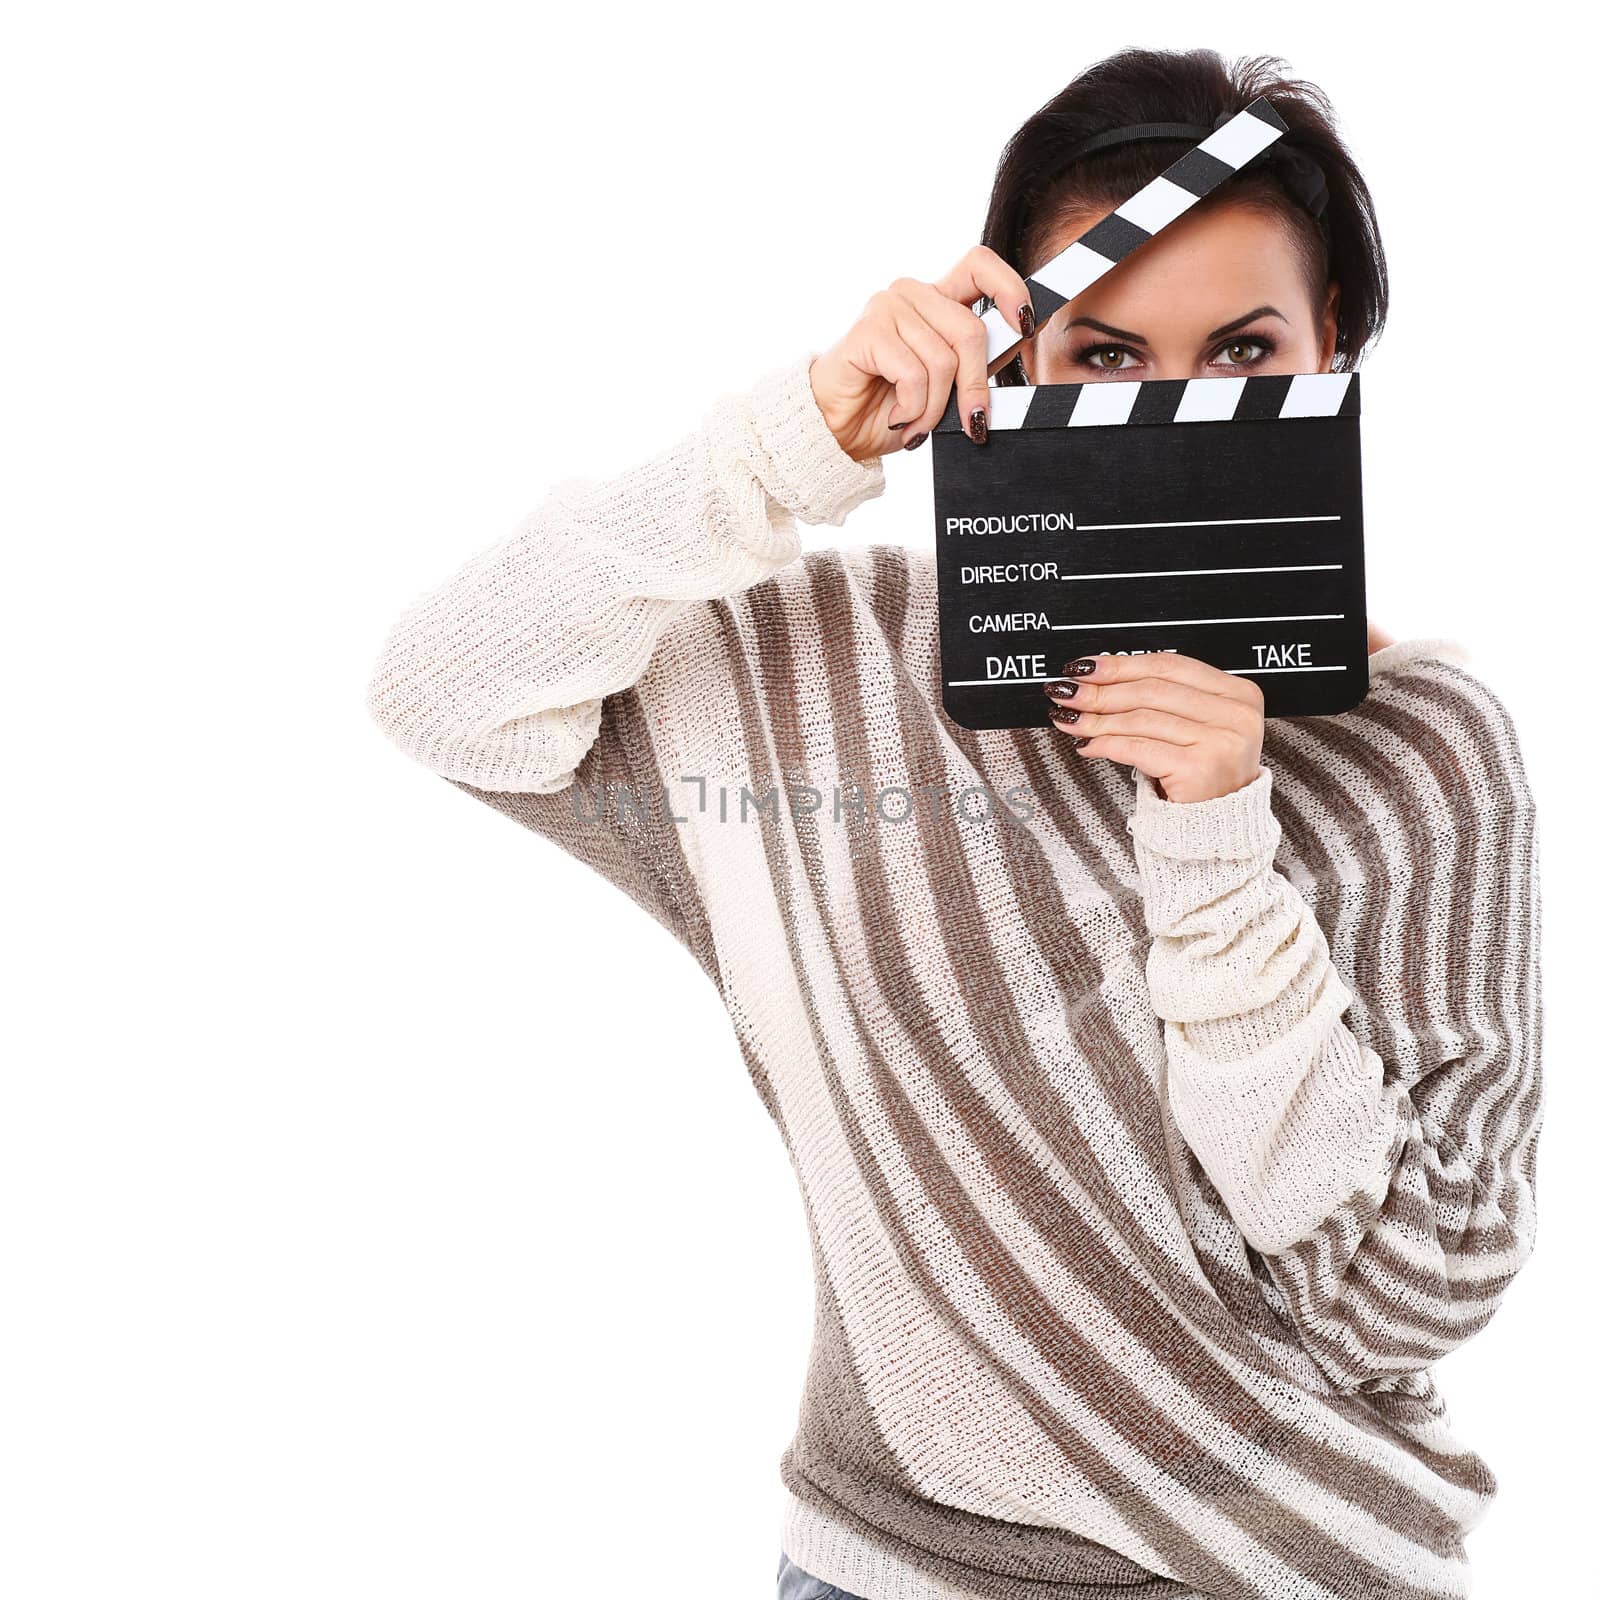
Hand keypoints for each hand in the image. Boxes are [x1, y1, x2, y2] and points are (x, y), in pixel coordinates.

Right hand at [808, 245, 1033, 460]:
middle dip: (974, 387)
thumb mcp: (946, 384)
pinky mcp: (868, 332)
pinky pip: (914, 375)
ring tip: (916, 422)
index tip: (1025, 325)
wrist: (837, 431)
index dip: (1010, 288)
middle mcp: (912, 294)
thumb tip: (1022, 338)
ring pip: (943, 361)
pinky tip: (897, 417)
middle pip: (969, 331)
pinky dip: (912, 409)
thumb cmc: (888, 405)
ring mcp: (887, 307)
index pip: (980, 265)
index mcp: (936, 299)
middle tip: (970, 423)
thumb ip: (977, 359)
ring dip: (935, 408)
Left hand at [1043, 652, 1264, 804]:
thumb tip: (1097, 678)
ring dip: (1097, 719)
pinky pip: (1138, 748)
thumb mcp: (1189, 726)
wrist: (1218, 823)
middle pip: (1151, 690)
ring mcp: (1219, 741)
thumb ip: (1158, 698)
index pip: (1168, 665)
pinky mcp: (1198, 768)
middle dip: (1101, 691)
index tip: (1086, 666)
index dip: (1121, 664)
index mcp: (1237, 693)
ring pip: (1141, 718)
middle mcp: (1235, 714)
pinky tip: (1088, 745)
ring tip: (1070, 719)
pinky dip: (1107, 744)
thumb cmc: (1202, 774)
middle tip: (1068, 692)